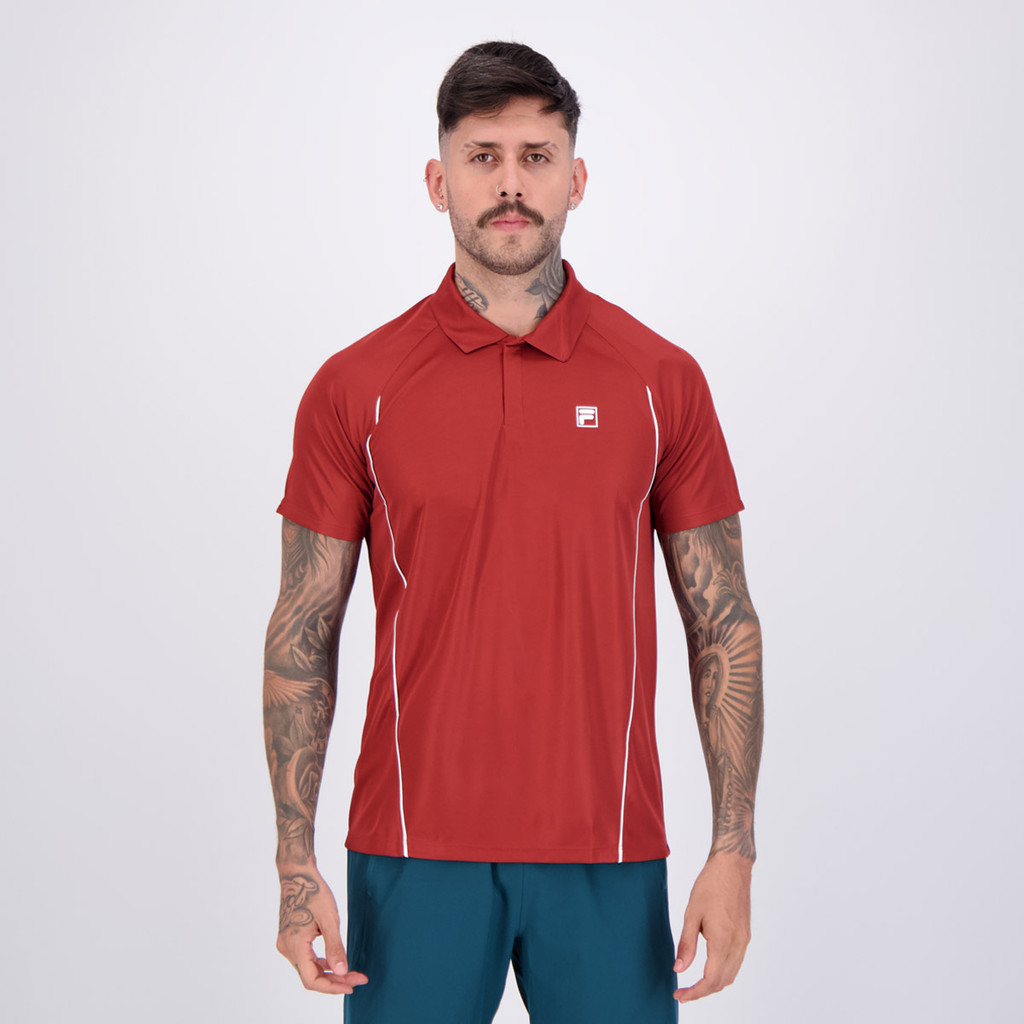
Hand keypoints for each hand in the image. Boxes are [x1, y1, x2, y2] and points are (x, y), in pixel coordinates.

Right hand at [276, 866, 368, 994]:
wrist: (297, 874)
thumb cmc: (313, 892)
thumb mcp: (329, 919)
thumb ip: (335, 947)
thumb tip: (342, 972)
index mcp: (294, 945)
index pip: (311, 980)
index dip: (332, 987)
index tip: (351, 986)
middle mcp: (287, 948)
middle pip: (310, 976)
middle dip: (335, 980)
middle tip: (358, 978)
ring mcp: (286, 944)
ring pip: (308, 969)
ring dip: (328, 973)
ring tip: (351, 972)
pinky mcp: (290, 939)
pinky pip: (305, 959)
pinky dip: (320, 963)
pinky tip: (335, 961)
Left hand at [673, 852, 751, 1003]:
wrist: (732, 866)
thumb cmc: (710, 885)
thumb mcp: (692, 914)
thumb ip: (686, 944)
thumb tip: (679, 969)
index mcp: (723, 941)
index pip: (711, 980)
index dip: (694, 992)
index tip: (679, 995)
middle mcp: (737, 945)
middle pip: (722, 982)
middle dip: (702, 991)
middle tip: (683, 992)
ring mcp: (744, 941)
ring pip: (731, 975)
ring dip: (714, 984)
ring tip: (694, 983)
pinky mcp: (745, 935)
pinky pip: (736, 963)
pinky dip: (723, 972)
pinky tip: (709, 967)